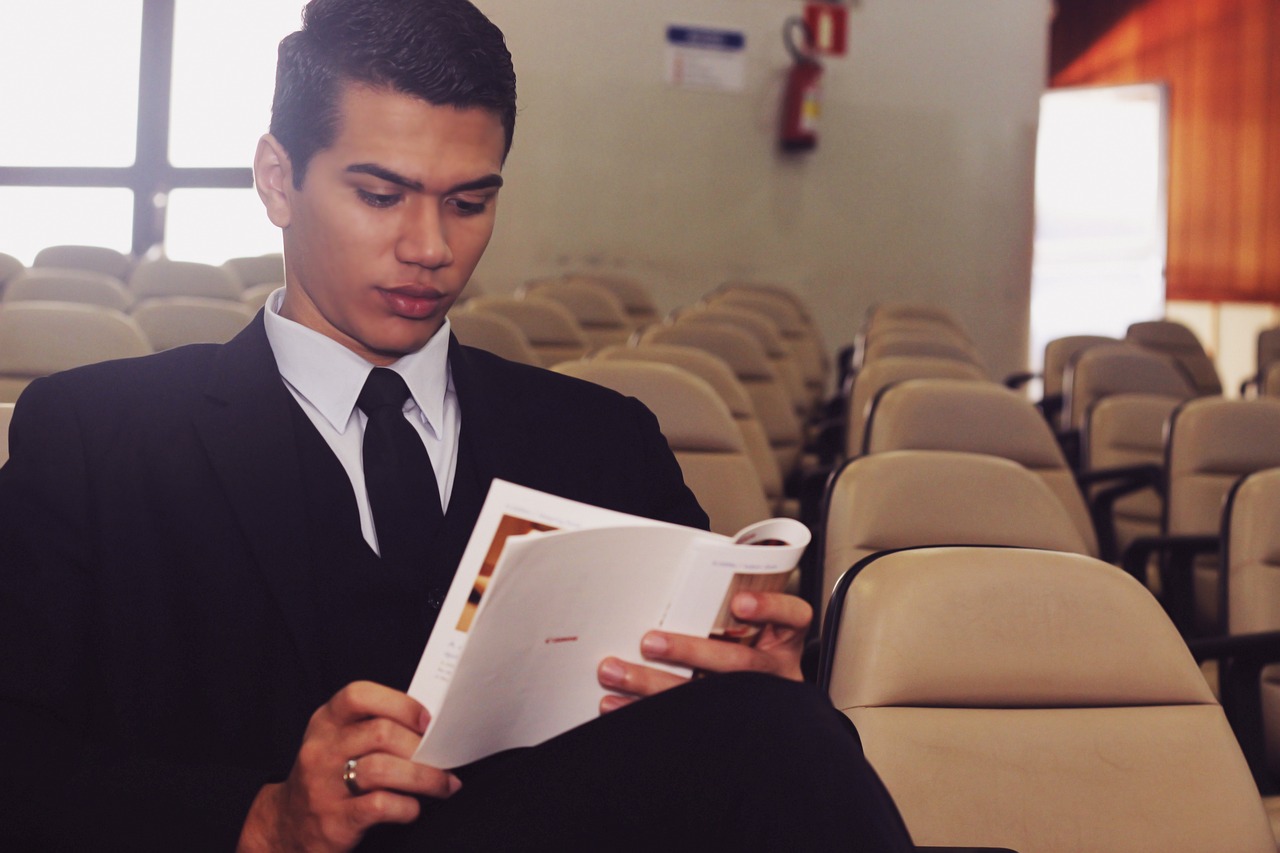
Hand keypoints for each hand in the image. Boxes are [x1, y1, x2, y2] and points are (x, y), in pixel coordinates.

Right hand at [236, 681, 460, 852]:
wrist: (288, 826)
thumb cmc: (330, 776)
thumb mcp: (339, 742)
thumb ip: (373, 727)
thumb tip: (433, 727)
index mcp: (326, 722)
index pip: (359, 695)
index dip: (400, 704)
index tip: (428, 720)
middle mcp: (321, 749)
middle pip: (381, 733)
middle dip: (422, 747)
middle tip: (445, 758)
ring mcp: (324, 786)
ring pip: (383, 769)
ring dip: (425, 777)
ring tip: (445, 784)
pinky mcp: (334, 820)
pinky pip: (380, 805)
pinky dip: (407, 806)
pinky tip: (413, 808)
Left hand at [595, 591, 810, 712]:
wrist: (762, 723)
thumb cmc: (746, 649)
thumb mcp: (753, 628)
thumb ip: (723, 604)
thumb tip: (670, 576)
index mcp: (784, 640)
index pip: (793, 617)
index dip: (770, 608)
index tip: (739, 602)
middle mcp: (774, 674)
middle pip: (740, 663)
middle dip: (691, 651)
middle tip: (650, 641)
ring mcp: (752, 705)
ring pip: (705, 697)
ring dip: (653, 684)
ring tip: (616, 670)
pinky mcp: (723, 729)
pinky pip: (681, 723)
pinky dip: (642, 712)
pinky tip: (616, 704)